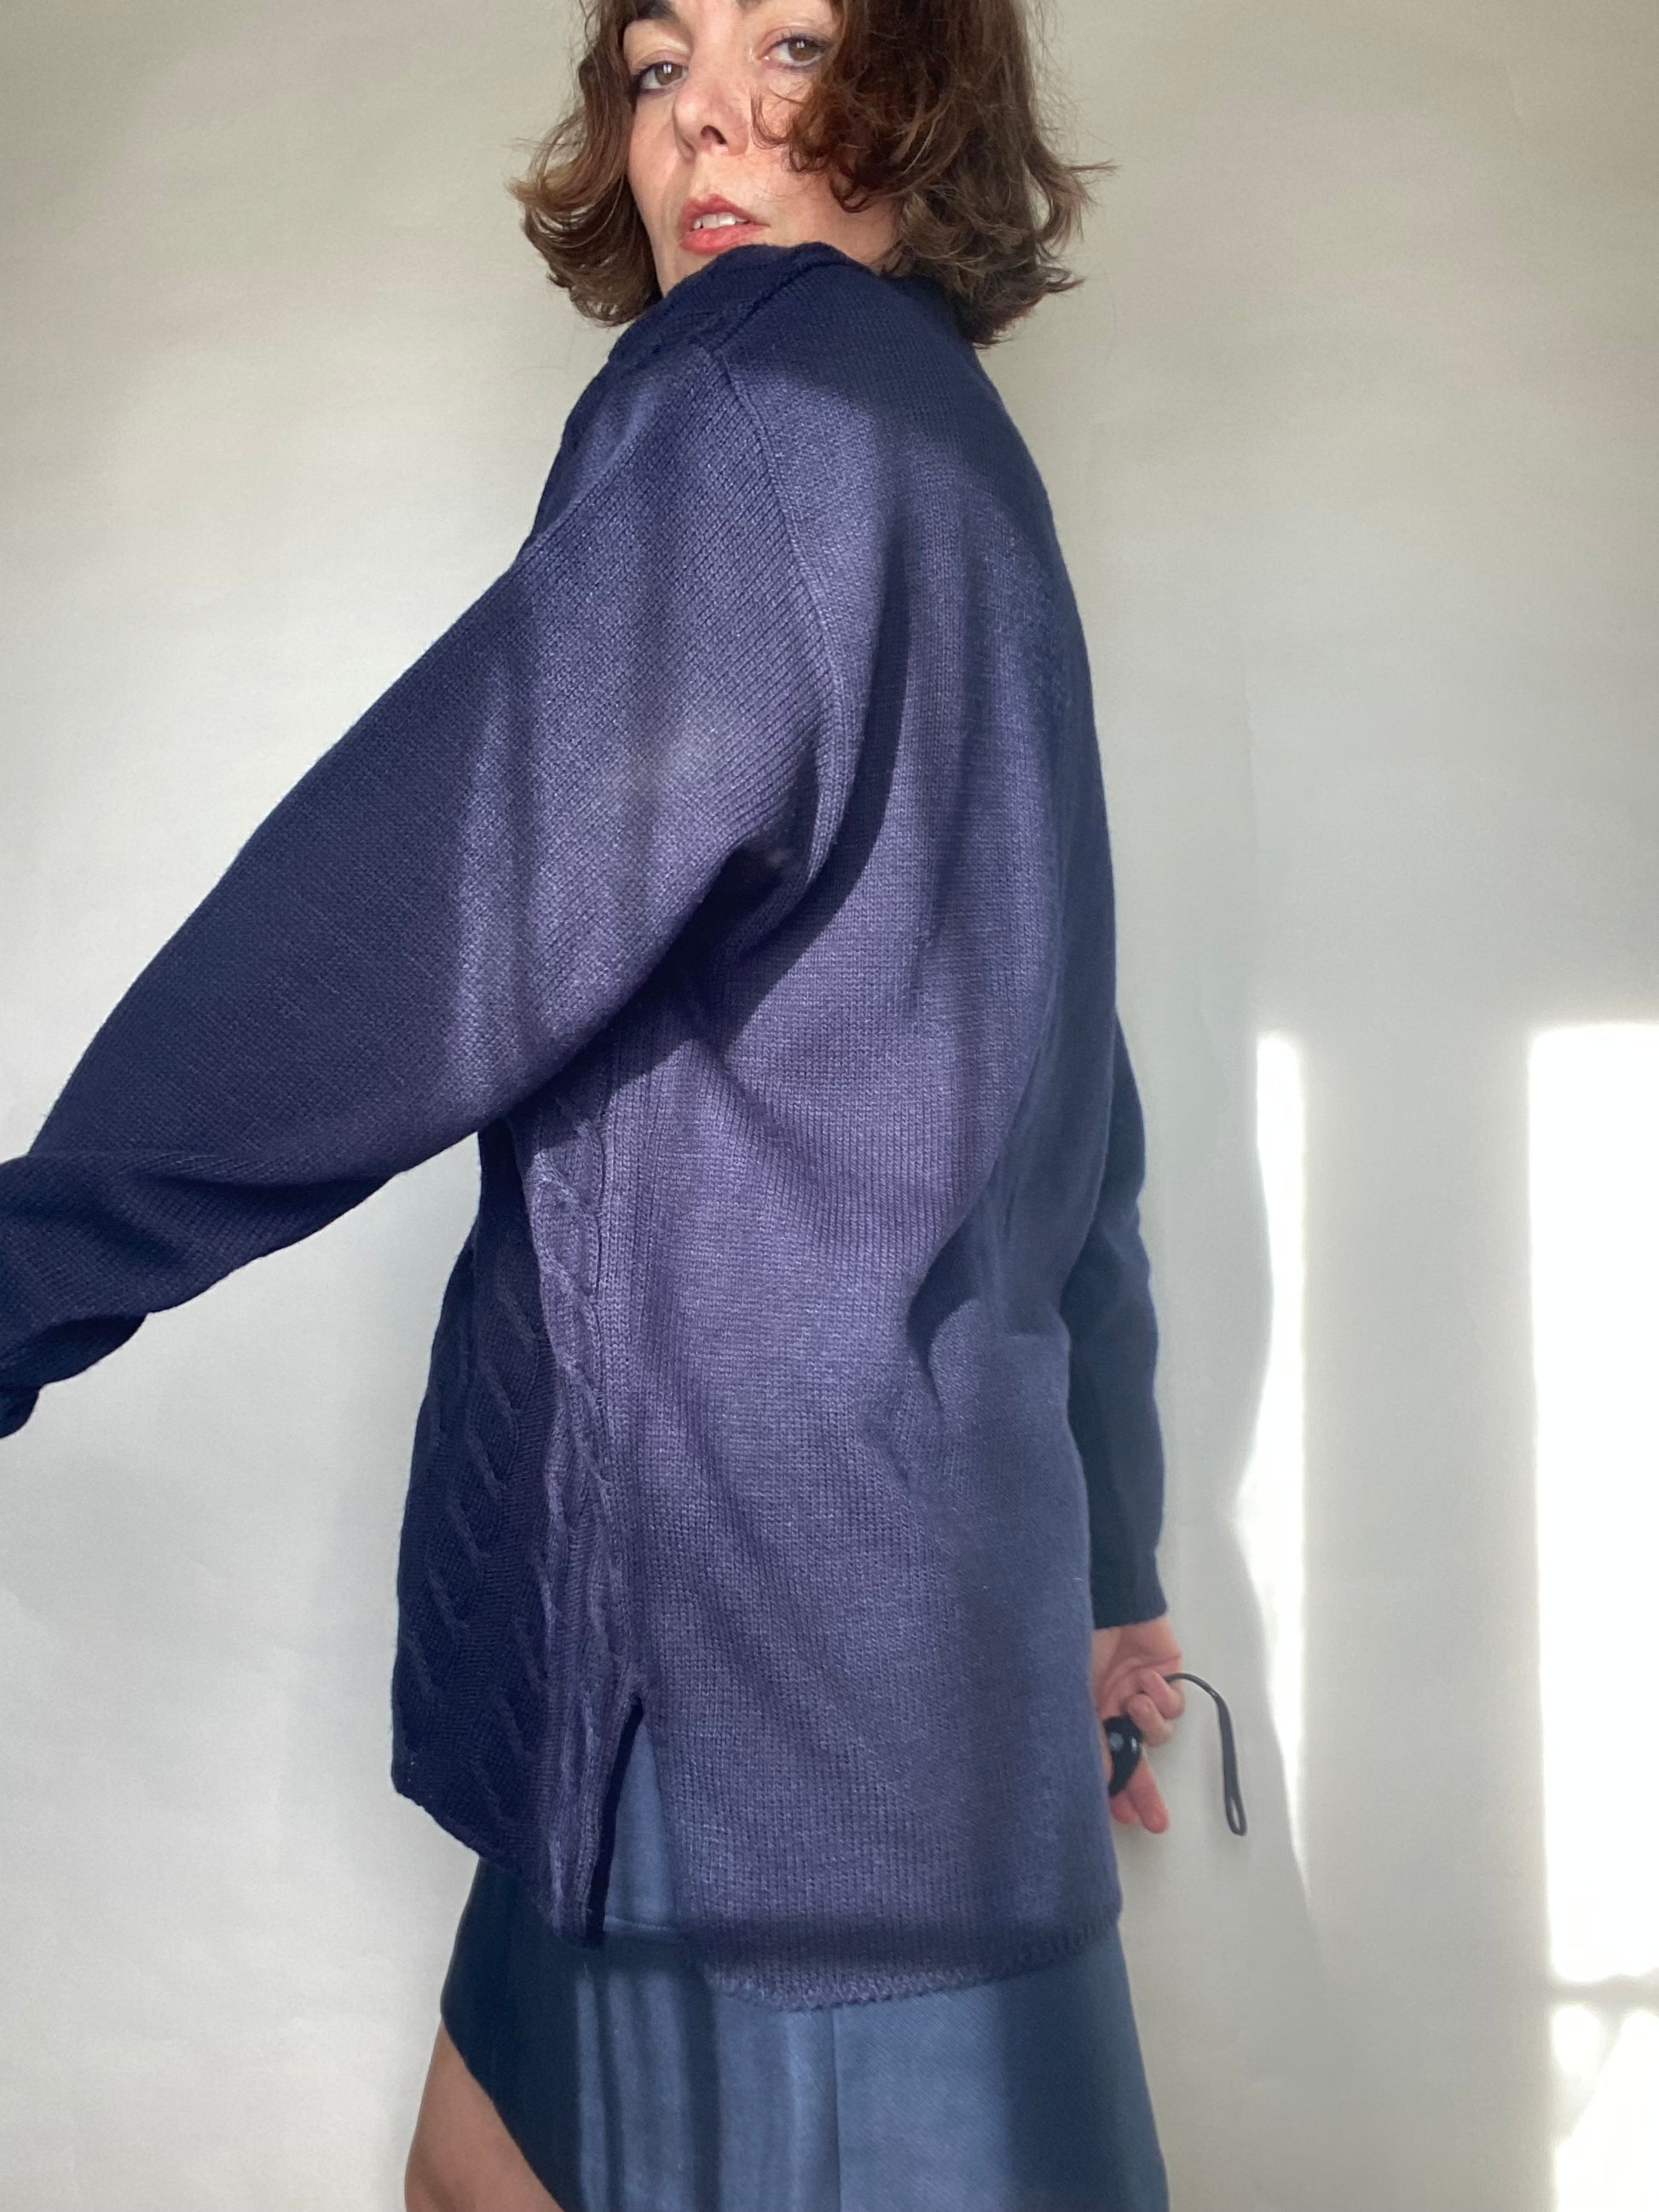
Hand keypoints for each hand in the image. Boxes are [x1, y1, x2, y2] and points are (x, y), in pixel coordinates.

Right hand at [1091, 1612, 1185, 1832]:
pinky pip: (1173, 1704)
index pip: (1102, 1761)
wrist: (1109, 1598)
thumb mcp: (1073, 1692)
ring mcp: (1140, 1692)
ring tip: (1134, 1702)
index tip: (1121, 1818)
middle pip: (1135, 1760)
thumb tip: (1097, 1780)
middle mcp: (1114, 1708)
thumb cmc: (1078, 1639)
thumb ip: (1088, 1737)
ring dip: (1149, 1724)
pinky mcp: (1165, 1676)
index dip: (1112, 1791)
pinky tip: (1147, 1681)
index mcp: (1087, 1713)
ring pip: (1158, 1734)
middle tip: (1155, 1823)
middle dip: (1144, 1791)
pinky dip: (1162, 1698)